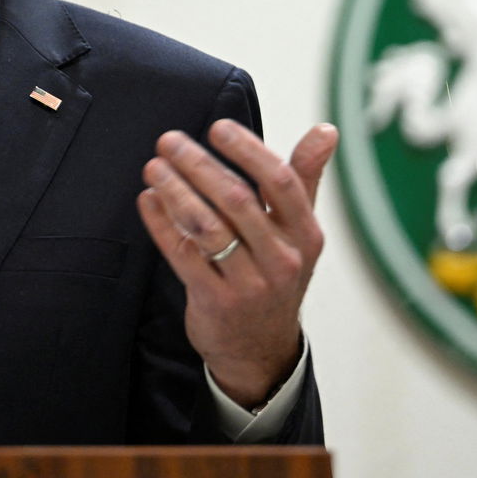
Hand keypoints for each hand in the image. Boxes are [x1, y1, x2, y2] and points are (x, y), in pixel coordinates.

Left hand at [138, 119, 336, 408]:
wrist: (262, 349)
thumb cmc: (277, 272)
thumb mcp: (300, 231)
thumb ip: (306, 178)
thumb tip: (327, 130)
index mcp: (305, 234)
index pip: (280, 182)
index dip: (248, 151)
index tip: (218, 127)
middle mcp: (281, 259)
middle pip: (237, 200)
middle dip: (199, 165)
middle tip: (169, 140)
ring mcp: (248, 283)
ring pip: (207, 227)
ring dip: (176, 191)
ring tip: (154, 167)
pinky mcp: (215, 301)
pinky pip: (183, 254)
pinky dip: (162, 224)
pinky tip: (149, 200)